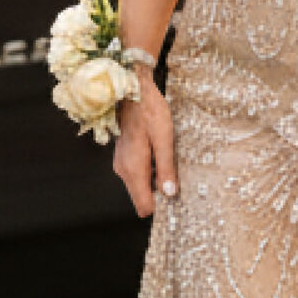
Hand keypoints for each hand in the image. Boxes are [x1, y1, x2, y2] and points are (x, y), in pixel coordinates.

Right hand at [110, 77, 176, 216]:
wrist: (131, 91)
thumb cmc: (149, 111)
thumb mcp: (163, 139)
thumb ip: (165, 167)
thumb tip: (169, 194)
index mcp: (134, 170)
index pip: (143, 206)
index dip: (160, 205)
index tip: (174, 197)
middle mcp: (124, 171)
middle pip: (142, 197)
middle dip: (159, 193)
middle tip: (175, 176)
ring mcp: (122, 164)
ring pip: (140, 185)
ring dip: (155, 179)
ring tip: (168, 161)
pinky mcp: (124, 157)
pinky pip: (138, 173)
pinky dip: (149, 170)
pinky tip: (159, 154)